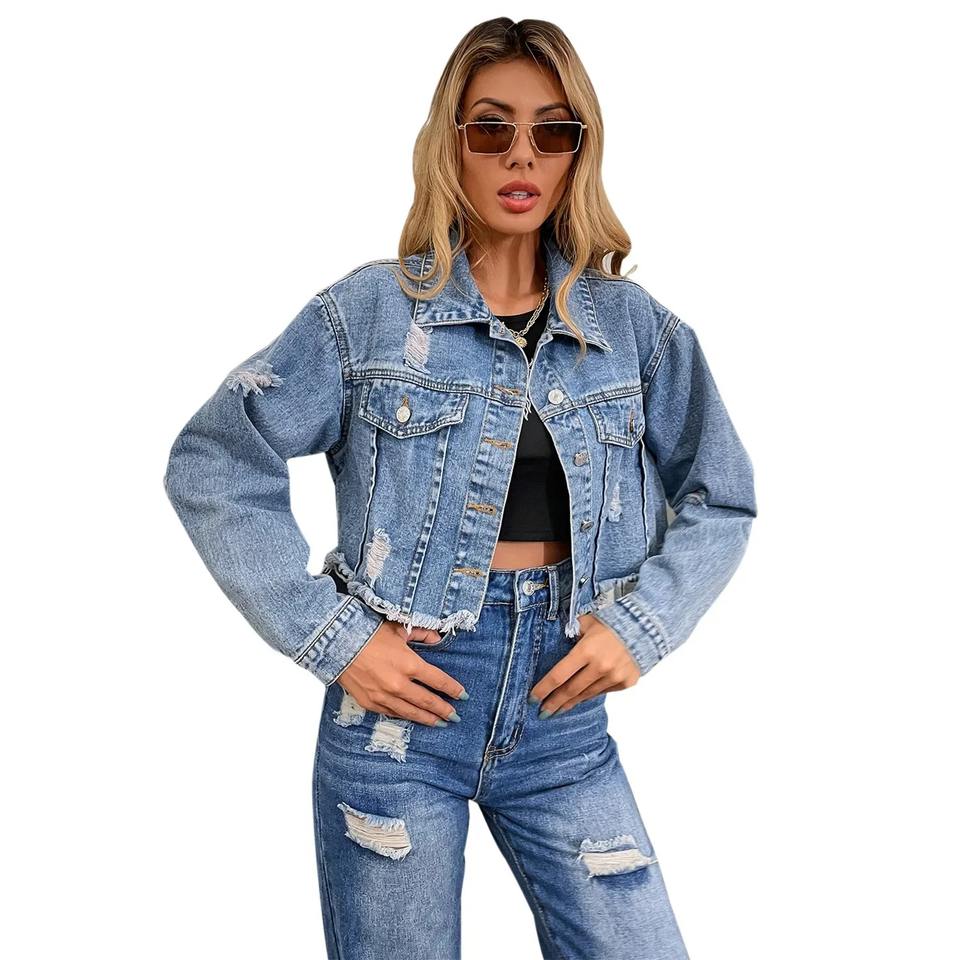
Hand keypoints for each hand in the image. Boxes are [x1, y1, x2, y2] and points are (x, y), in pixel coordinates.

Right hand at [335, 620, 465, 725]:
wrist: (336, 643)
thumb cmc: (368, 632)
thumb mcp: (399, 628)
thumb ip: (421, 634)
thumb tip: (437, 639)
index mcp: (409, 664)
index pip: (438, 681)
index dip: (453, 689)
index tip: (462, 695)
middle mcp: (399, 684)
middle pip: (428, 701)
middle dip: (444, 710)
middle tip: (455, 717)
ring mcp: (384, 696)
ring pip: (411, 712)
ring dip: (427, 719)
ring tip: (439, 724)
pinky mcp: (370, 702)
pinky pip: (392, 713)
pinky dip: (404, 716)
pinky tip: (412, 718)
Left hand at [529, 613, 640, 714]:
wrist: (647, 626)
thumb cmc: (612, 621)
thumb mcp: (587, 621)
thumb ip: (572, 630)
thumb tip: (558, 636)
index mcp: (586, 650)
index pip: (558, 675)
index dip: (544, 689)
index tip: (533, 699)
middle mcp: (600, 666)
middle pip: (570, 690)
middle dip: (554, 703)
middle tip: (542, 713)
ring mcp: (614, 676)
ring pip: (586, 694)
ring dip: (571, 703)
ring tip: (558, 710)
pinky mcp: (626, 682)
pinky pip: (602, 691)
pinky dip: (590, 694)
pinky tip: (580, 698)